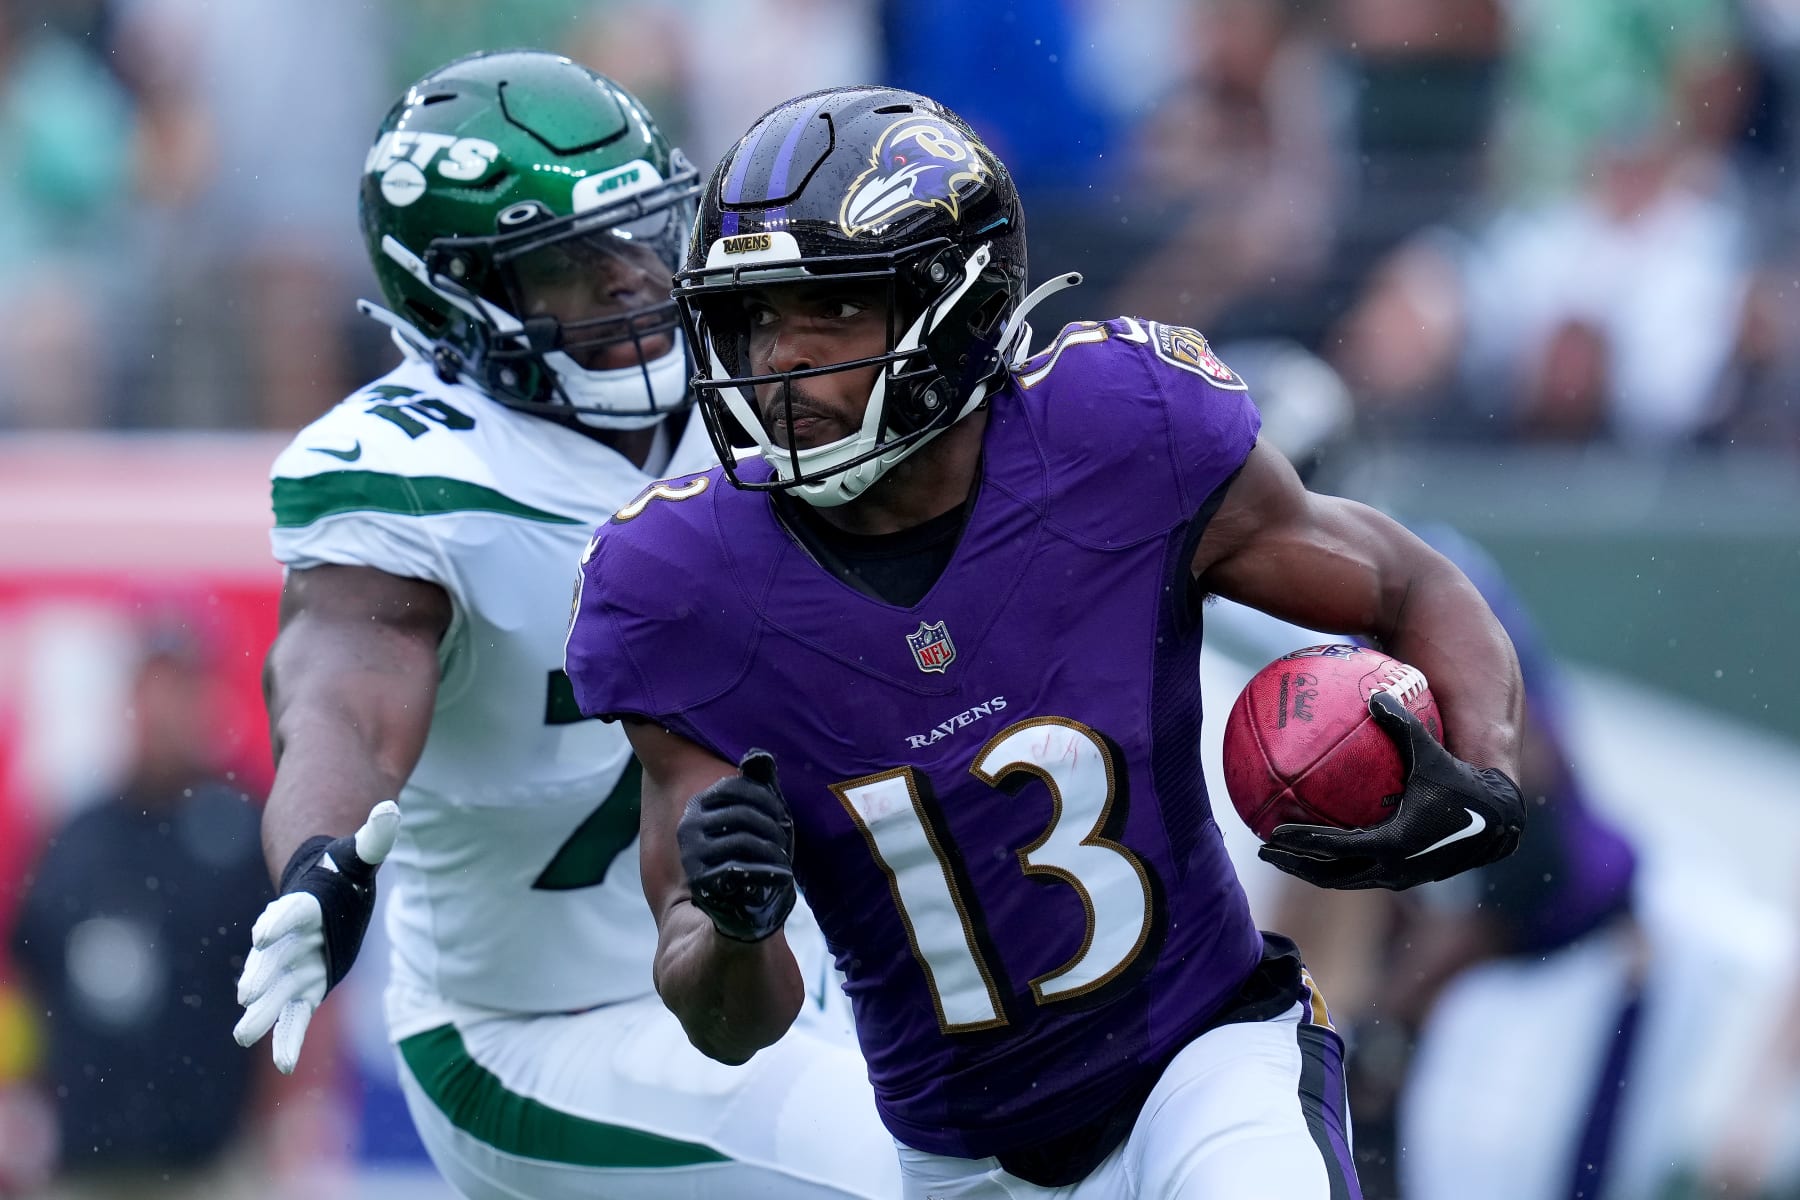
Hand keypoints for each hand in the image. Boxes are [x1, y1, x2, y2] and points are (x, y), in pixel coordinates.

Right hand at [234, 801, 399, 1071]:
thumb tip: (390, 808)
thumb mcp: (359, 855)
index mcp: (303, 905)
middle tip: (247, 995)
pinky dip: (289, 1038)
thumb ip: (374, 837)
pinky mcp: (304, 987)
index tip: (265, 930)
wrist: (319, 892)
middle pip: (274, 959)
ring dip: (263, 1014)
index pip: (291, 912)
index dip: (280, 920)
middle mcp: (290, 940)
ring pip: (276, 993)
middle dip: (261, 976)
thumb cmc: (339, 872)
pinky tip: (284, 1064)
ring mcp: (292, 966)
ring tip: (245, 1034)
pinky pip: (295, 1016)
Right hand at [677, 749, 795, 942]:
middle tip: (787, 840)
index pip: (737, 788)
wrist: (734, 903)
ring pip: (744, 842)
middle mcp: (690, 827)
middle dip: (773, 827)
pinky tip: (782, 877)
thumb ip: (757, 784)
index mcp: (700, 805)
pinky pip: (739, 871)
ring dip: (773, 851)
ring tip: (785, 860)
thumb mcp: (754, 814)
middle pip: (743, 815)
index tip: (782, 815)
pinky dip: (767, 874)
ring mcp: (693, 854)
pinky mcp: (702, 881)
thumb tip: (759, 756)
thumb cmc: (750, 850)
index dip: (767, 799)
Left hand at [1258, 692, 1524, 889]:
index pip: (1334, 848)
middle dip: (1295, 864)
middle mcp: (1394, 870)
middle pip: (1331, 875)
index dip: (1299, 844)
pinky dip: (1339, 864)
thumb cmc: (1465, 781)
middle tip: (1262, 850)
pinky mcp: (1408, 877)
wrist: (1502, 819)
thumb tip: (1374, 694)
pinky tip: (1321, 844)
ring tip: (1282, 854)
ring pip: (1346, 879)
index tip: (1270, 835)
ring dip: (1313, 870)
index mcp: (1394, 844)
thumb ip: (1401, 725)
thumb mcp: (1431, 752)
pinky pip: (1364, 872)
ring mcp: (1401, 878)